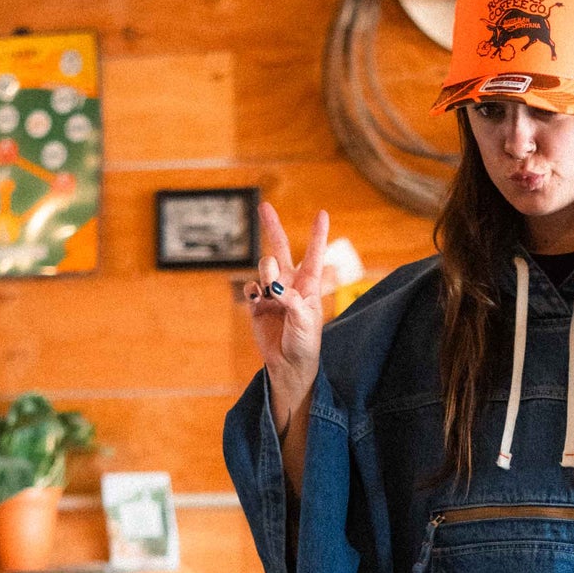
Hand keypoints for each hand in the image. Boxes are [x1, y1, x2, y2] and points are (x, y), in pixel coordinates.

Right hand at [246, 202, 328, 433]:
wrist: (290, 365)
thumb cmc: (305, 343)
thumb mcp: (305, 320)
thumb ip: (290, 299)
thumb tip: (273, 285)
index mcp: (309, 285)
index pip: (313, 255)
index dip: (317, 234)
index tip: (322, 213)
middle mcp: (290, 284)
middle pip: (279, 249)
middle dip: (272, 227)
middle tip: (264, 206)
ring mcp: (272, 293)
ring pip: (264, 268)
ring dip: (266, 271)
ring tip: (270, 289)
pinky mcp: (257, 305)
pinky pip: (251, 288)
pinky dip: (253, 290)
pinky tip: (258, 298)